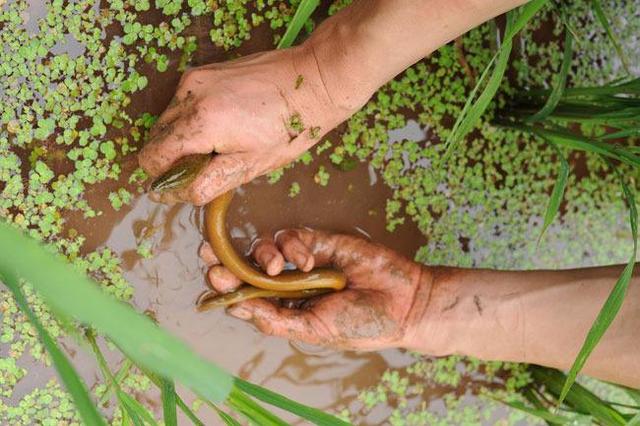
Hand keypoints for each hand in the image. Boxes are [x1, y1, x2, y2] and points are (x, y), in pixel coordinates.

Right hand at [138, 43, 365, 204]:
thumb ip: (205, 183)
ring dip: (182, 139)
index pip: (152, 158)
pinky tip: (222, 124)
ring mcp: (194, 79)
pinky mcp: (202, 71)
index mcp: (200, 123)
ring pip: (167, 120)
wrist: (313, 81)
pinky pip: (181, 103)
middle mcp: (188, 95)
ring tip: (220, 144)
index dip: (162, 178)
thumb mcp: (249, 166)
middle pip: (156, 138)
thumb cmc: (289, 128)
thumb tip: (170, 195)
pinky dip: (191, 120)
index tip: (185, 184)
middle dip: (173, 158)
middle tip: (210, 165)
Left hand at [198, 229, 432, 350]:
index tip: (212, 279)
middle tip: (209, 255)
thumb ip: (278, 320)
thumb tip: (238, 308)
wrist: (403, 301)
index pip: (245, 296)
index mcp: (284, 309)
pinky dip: (293, 245)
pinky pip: (291, 236)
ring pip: (263, 248)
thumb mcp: (315, 330)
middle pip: (245, 267)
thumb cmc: (361, 324)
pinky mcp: (318, 240)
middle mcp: (288, 284)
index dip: (225, 287)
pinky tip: (308, 259)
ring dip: (262, 254)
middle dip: (225, 260)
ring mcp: (301, 260)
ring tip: (276, 268)